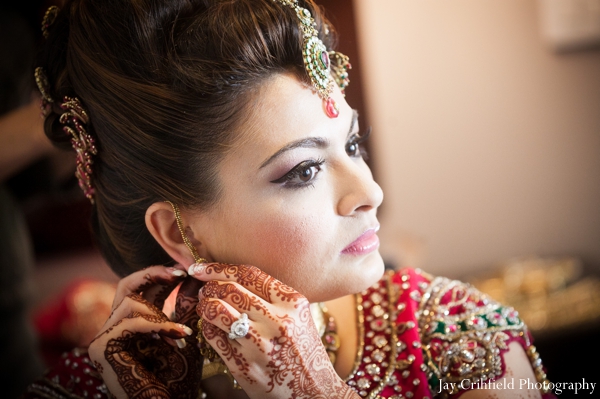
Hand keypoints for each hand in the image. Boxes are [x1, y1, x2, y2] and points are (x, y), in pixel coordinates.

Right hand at [88, 266, 203, 398]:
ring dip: (160, 313)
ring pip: (129, 302)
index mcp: (132, 324)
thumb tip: (194, 278)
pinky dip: (157, 325)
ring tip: (182, 333)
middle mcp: (115, 328)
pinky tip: (178, 335)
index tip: (184, 271)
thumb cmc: (176, 378)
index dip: (160, 275)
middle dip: (153, 274)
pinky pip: (130, 322)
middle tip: (179, 273)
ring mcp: (104, 338)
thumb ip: (185, 308)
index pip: (140, 288)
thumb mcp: (183, 335)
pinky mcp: (101, 348)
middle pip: (125, 285)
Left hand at [190, 262, 358, 398]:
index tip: (201, 267)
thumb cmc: (302, 349)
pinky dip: (208, 327)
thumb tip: (229, 275)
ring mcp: (260, 345)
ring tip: (205, 306)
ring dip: (204, 305)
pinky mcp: (244, 365)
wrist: (313, 391)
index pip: (248, 274)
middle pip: (229, 290)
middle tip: (203, 289)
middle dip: (208, 286)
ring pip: (216, 310)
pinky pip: (214, 336)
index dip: (219, 268)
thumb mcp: (298, 315)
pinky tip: (213, 327)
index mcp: (292, 302)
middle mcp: (278, 321)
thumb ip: (271, 295)